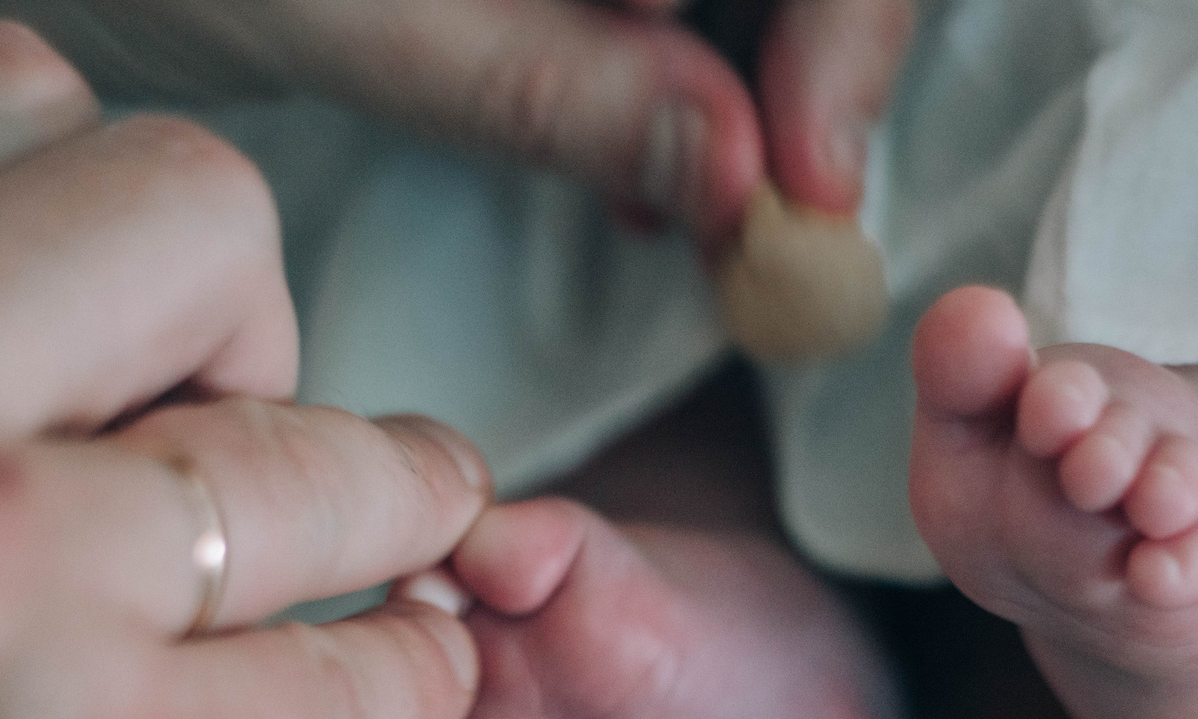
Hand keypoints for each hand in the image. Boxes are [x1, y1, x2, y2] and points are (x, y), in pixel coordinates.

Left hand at [0, 0, 918, 247]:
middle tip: (760, 219)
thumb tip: (739, 179)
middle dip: (807, 63)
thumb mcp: (348, 9)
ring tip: (693, 204)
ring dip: (748, 77)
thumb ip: (555, 87)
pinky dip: (680, 68)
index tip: (802, 183)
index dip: (849, 30)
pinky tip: (641, 154)